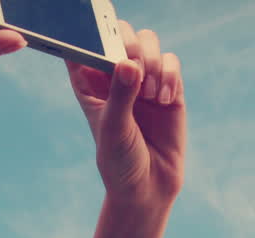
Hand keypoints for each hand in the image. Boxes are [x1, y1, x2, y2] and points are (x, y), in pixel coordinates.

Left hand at [66, 21, 186, 205]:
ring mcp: (143, 80)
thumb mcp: (114, 128)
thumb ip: (120, 95)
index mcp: (89, 83)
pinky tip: (164, 100)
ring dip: (152, 60)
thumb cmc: (120, 160)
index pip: (83, 44)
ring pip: (149, 41)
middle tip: (132, 63)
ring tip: (149, 94)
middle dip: (128, 42)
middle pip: (120, 33)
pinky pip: (171, 62)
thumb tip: (128, 63)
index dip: (90, 34)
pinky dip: (170, 75)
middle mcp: (116, 76)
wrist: (149, 187)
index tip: (101, 45)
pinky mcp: (168, 87)